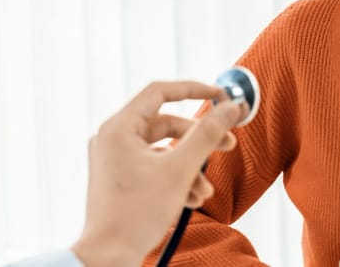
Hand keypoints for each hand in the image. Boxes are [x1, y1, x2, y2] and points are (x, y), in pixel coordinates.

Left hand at [71, 81, 245, 266]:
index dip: (194, 90)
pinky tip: (192, 198)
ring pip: (162, 150)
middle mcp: (113, 138)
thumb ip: (207, 135)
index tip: (222, 96)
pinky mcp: (120, 178)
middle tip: (228, 145)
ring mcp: (115, 159)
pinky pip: (153, 167)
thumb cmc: (136, 214)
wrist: (108, 257)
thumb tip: (230, 107)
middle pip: (165, 124)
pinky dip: (175, 178)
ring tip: (206, 190)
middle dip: (199, 138)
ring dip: (190, 166)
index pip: (160, 92)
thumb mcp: (180, 170)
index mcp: (119, 128)